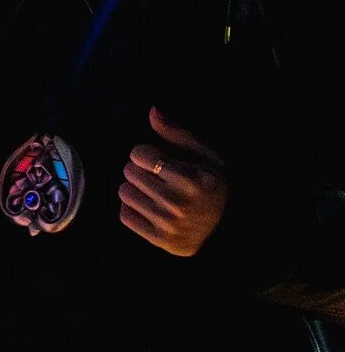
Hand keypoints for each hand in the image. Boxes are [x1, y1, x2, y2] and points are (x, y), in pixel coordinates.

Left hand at [120, 106, 229, 256]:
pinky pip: (124, 215)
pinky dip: (133, 209)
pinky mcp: (159, 240)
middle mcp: (179, 203)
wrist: (228, 228)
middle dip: (139, 169)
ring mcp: (168, 224)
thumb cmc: (213, 185)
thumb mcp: (206, 156)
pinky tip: (150, 207)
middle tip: (155, 176)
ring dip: (135, 188)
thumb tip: (152, 112)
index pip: (139, 154)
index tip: (156, 159)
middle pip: (128, 172)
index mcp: (193, 180)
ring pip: (124, 192)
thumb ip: (179, 133)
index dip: (144, 153)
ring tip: (153, 191)